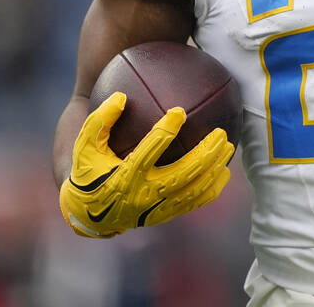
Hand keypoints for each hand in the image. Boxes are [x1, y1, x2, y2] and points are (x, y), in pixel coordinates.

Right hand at [59, 92, 234, 237]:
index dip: (166, 131)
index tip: (180, 110)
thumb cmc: (88, 171)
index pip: (148, 152)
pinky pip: (194, 203)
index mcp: (124, 177)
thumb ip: (99, 121)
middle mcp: (143, 196)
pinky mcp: (165, 215)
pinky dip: (212, 189)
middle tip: (221, 133)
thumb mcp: (84, 145)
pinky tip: (224, 172)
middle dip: (205, 154)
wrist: (88, 214)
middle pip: (182, 174)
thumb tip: (121, 97)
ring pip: (193, 191)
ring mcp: (156, 209)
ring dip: (214, 169)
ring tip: (229, 147)